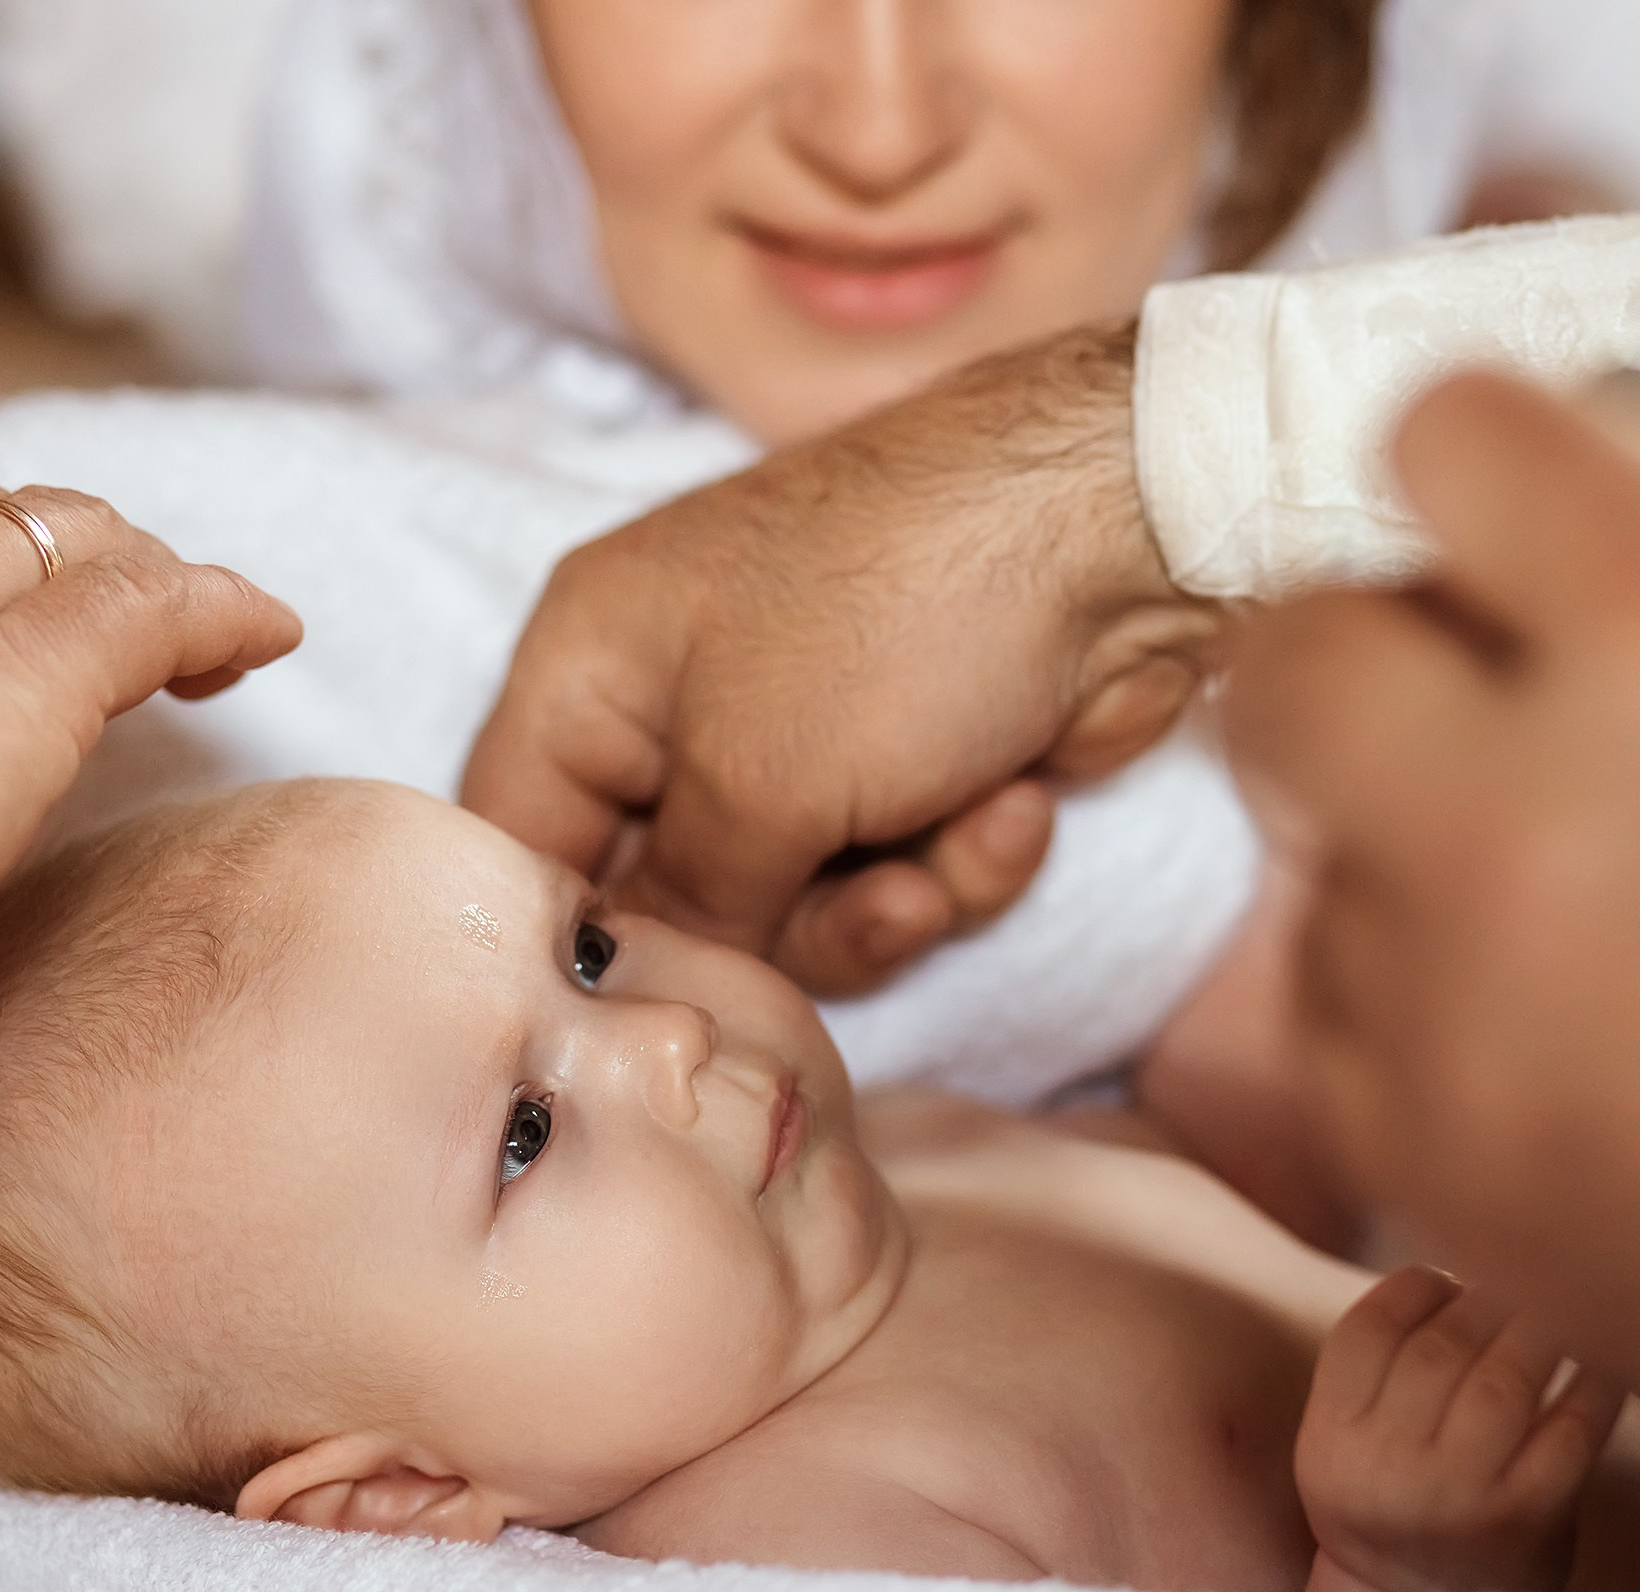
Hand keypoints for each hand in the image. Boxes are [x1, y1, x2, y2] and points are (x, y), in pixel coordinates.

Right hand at [463, 323, 1223, 994]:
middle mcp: (681, 695)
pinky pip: (899, 871)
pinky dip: (962, 858)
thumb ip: (686, 909)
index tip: (640, 1016)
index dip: (569, 940)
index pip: (517, 838)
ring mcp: (801, 728)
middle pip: (675, 900)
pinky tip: (1019, 806)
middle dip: (785, 929)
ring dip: (894, 902)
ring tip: (956, 843)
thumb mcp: (760, 786)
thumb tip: (657, 990)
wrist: (1122, 527)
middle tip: (870, 904)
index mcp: (592, 662)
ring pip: (800, 907)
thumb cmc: (900, 618)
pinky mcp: (910, 756)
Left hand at [1219, 371, 1639, 1539]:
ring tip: (1574, 911)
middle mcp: (1530, 814)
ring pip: (1312, 847)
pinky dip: (1416, 1005)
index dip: (1486, 465)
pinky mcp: (1411, 1151)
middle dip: (1361, 653)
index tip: (1503, 512)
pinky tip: (1551, 1035)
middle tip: (1447, 695)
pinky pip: (1333, 1014)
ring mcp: (1448, 1000)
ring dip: (1408, 849)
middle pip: (1292, 646)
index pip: (1454, 439)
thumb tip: (1563, 506)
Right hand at [1298, 1267, 1625, 1591]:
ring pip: (1505, 1377)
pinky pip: (1574, 1426)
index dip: (1413, 1287)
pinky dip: (1596, 1378)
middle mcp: (1389, 1470)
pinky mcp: (1532, 1518)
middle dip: (1483, 1299)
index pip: (1367, 1331)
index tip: (1444, 1280)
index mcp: (1332, 1442)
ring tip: (1555, 1304)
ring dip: (1538, 1325)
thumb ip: (1380, 1366)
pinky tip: (1605, 1352)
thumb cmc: (1394, 1499)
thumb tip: (1458, 1260)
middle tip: (1514, 1281)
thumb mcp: (1346, 1442)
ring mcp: (1462, 1497)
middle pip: (1439, 1348)